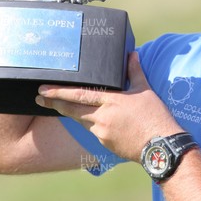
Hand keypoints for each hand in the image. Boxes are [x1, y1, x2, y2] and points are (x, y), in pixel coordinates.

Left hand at [35, 52, 183, 161]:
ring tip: (59, 107)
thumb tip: (132, 54)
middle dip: (54, 103)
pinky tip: (93, 120)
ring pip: (81, 120)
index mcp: (112, 100)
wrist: (161, 146)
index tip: (44, 89)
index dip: (60, 92)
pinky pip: (93, 131)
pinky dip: (90, 124)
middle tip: (39, 99)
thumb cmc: (155, 116)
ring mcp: (102, 132)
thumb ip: (135, 71)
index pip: (79, 94)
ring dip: (71, 113)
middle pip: (72, 109)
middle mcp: (103, 116)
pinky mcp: (105, 144)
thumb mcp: (146, 90)